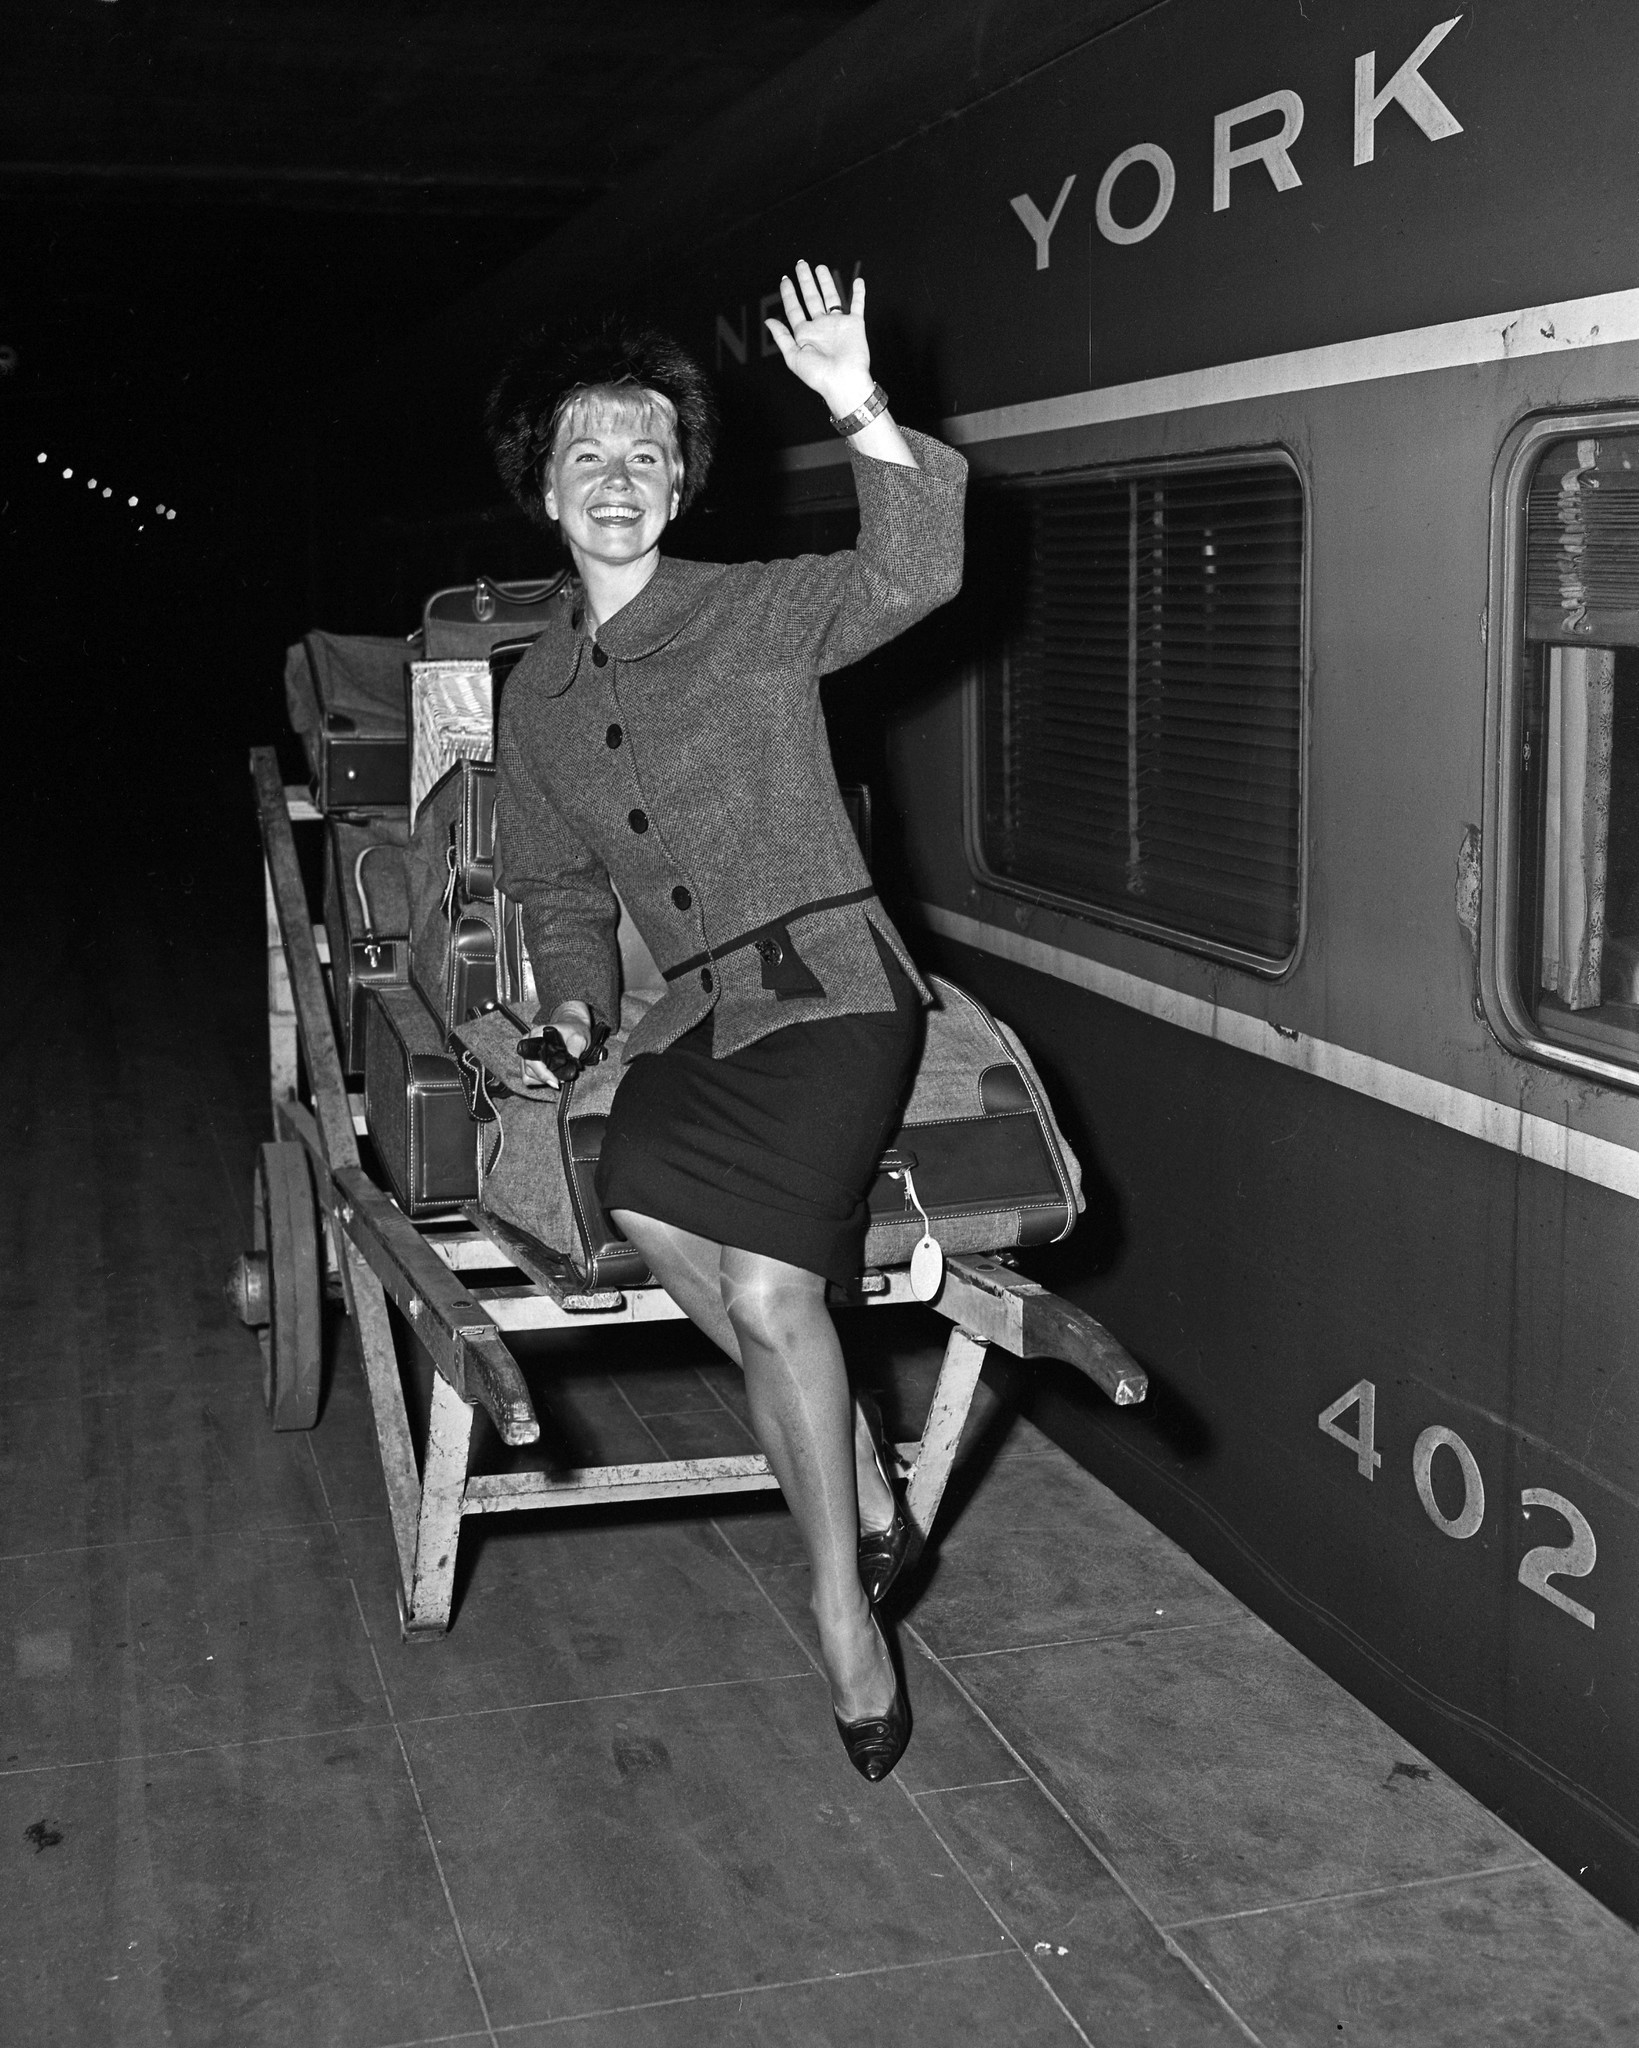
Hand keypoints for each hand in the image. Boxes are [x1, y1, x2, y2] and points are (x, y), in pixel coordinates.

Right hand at [518, 1002, 591, 1088]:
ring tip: (557, 1077)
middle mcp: (528, 1042)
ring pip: (528, 1075)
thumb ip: (575, 1051)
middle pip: (529, 1068)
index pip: (533, 1058)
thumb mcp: (579, 1039)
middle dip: (545, 1078)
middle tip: (560, 1080)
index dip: (543, 1072)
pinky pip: (528, 1077)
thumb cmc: (575, 1031)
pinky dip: (539, 1080)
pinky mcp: (527, 1060)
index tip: (555, 1080)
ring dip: (542, 1079)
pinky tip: (550, 1076)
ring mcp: (526, 1052)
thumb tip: (570, 1067)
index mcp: (537, 1034)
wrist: (572, 1029)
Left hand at [764, 261, 873, 417]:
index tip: (785, 279)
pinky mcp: (854, 324)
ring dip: (826, 282)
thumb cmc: (818, 375)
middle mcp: (820, 326)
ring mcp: (838, 324)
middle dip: (805, 280)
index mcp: (805, 333)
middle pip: (811, 297)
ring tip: (820, 267)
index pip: (794, 308)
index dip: (789, 293)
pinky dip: (859, 293)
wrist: (844, 382)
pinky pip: (857, 305)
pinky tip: (858, 281)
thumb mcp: (793, 357)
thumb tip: (769, 320)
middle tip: (801, 264)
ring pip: (831, 297)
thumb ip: (782, 337)